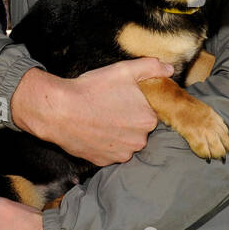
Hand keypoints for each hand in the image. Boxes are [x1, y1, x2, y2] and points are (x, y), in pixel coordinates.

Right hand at [13, 59, 171, 165]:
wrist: (58, 111)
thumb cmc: (92, 89)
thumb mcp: (124, 70)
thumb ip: (151, 67)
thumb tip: (170, 70)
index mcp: (148, 119)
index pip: (150, 112)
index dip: (136, 104)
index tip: (121, 98)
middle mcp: (139, 141)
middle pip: (139, 129)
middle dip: (128, 119)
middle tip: (109, 107)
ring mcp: (121, 154)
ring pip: (125, 142)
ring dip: (117, 133)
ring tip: (100, 118)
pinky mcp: (104, 162)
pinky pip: (110, 153)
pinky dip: (104, 144)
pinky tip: (93, 130)